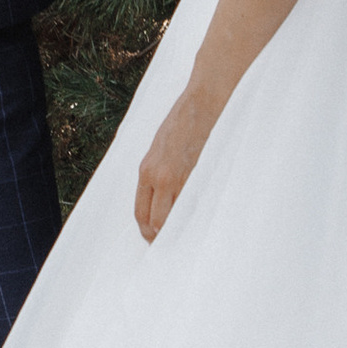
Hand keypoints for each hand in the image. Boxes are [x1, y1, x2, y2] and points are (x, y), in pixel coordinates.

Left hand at [135, 78, 221, 240]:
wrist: (205, 100)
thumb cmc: (185, 120)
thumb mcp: (161, 147)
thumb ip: (159, 171)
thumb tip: (163, 194)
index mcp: (147, 170)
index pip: (141, 212)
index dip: (147, 230)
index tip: (153, 238)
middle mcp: (159, 177)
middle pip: (154, 222)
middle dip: (160, 238)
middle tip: (169, 246)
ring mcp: (180, 178)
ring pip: (174, 219)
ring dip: (178, 231)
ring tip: (185, 238)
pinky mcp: (200, 175)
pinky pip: (195, 205)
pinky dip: (195, 216)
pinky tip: (201, 221)